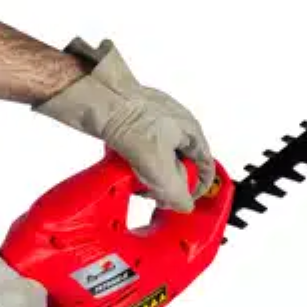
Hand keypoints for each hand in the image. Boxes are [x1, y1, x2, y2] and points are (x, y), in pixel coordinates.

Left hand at [33, 39, 214, 210]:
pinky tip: (123, 166)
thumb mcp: (161, 170)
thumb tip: (183, 205)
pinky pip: (139, 149)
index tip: (185, 201)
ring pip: (158, 158)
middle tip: (156, 193)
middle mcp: (176, 125)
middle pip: (180, 163)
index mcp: (191, 132)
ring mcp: (154, 122)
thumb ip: (178, 194)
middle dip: (167, 183)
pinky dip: (133, 161)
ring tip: (137, 179)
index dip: (198, 188)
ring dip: (148, 174)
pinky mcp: (133, 122)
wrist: (100, 101)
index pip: (206, 166)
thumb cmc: (132, 121)